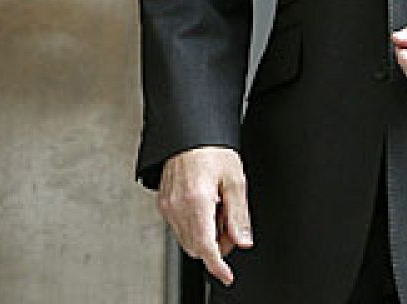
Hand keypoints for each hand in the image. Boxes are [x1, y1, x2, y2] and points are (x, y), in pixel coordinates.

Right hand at [157, 146, 252, 285]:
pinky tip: (205, 204)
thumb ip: (239, 215)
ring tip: (217, 207)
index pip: (206, 247)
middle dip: (216, 245)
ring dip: (205, 235)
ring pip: (187, 239)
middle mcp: (177, 206)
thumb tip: (243, 240)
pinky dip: (194, 225)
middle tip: (230, 223)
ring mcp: (167, 205)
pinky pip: (179, 226)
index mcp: (197, 201)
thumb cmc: (211, 148)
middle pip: (197, 247)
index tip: (226, 275)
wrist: (188, 130)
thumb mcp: (235, 180)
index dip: (217, 266)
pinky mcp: (163, 202)